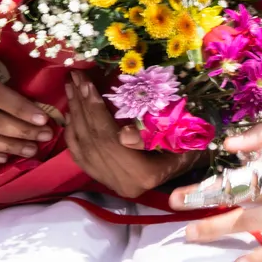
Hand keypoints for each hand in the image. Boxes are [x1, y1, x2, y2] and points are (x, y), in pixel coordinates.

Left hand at [63, 72, 194, 198]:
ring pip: (84, 146)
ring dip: (74, 113)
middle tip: (75, 77)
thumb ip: (154, 136)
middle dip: (81, 104)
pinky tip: (70, 112)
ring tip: (70, 86)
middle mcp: (124, 183)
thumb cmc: (191, 145)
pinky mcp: (103, 180)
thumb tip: (123, 136)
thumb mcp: (181, 136)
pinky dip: (72, 133)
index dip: (95, 108)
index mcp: (144, 175)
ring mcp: (111, 184)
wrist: (190, 169)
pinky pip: (79, 155)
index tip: (86, 83)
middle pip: (93, 139)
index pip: (109, 138)